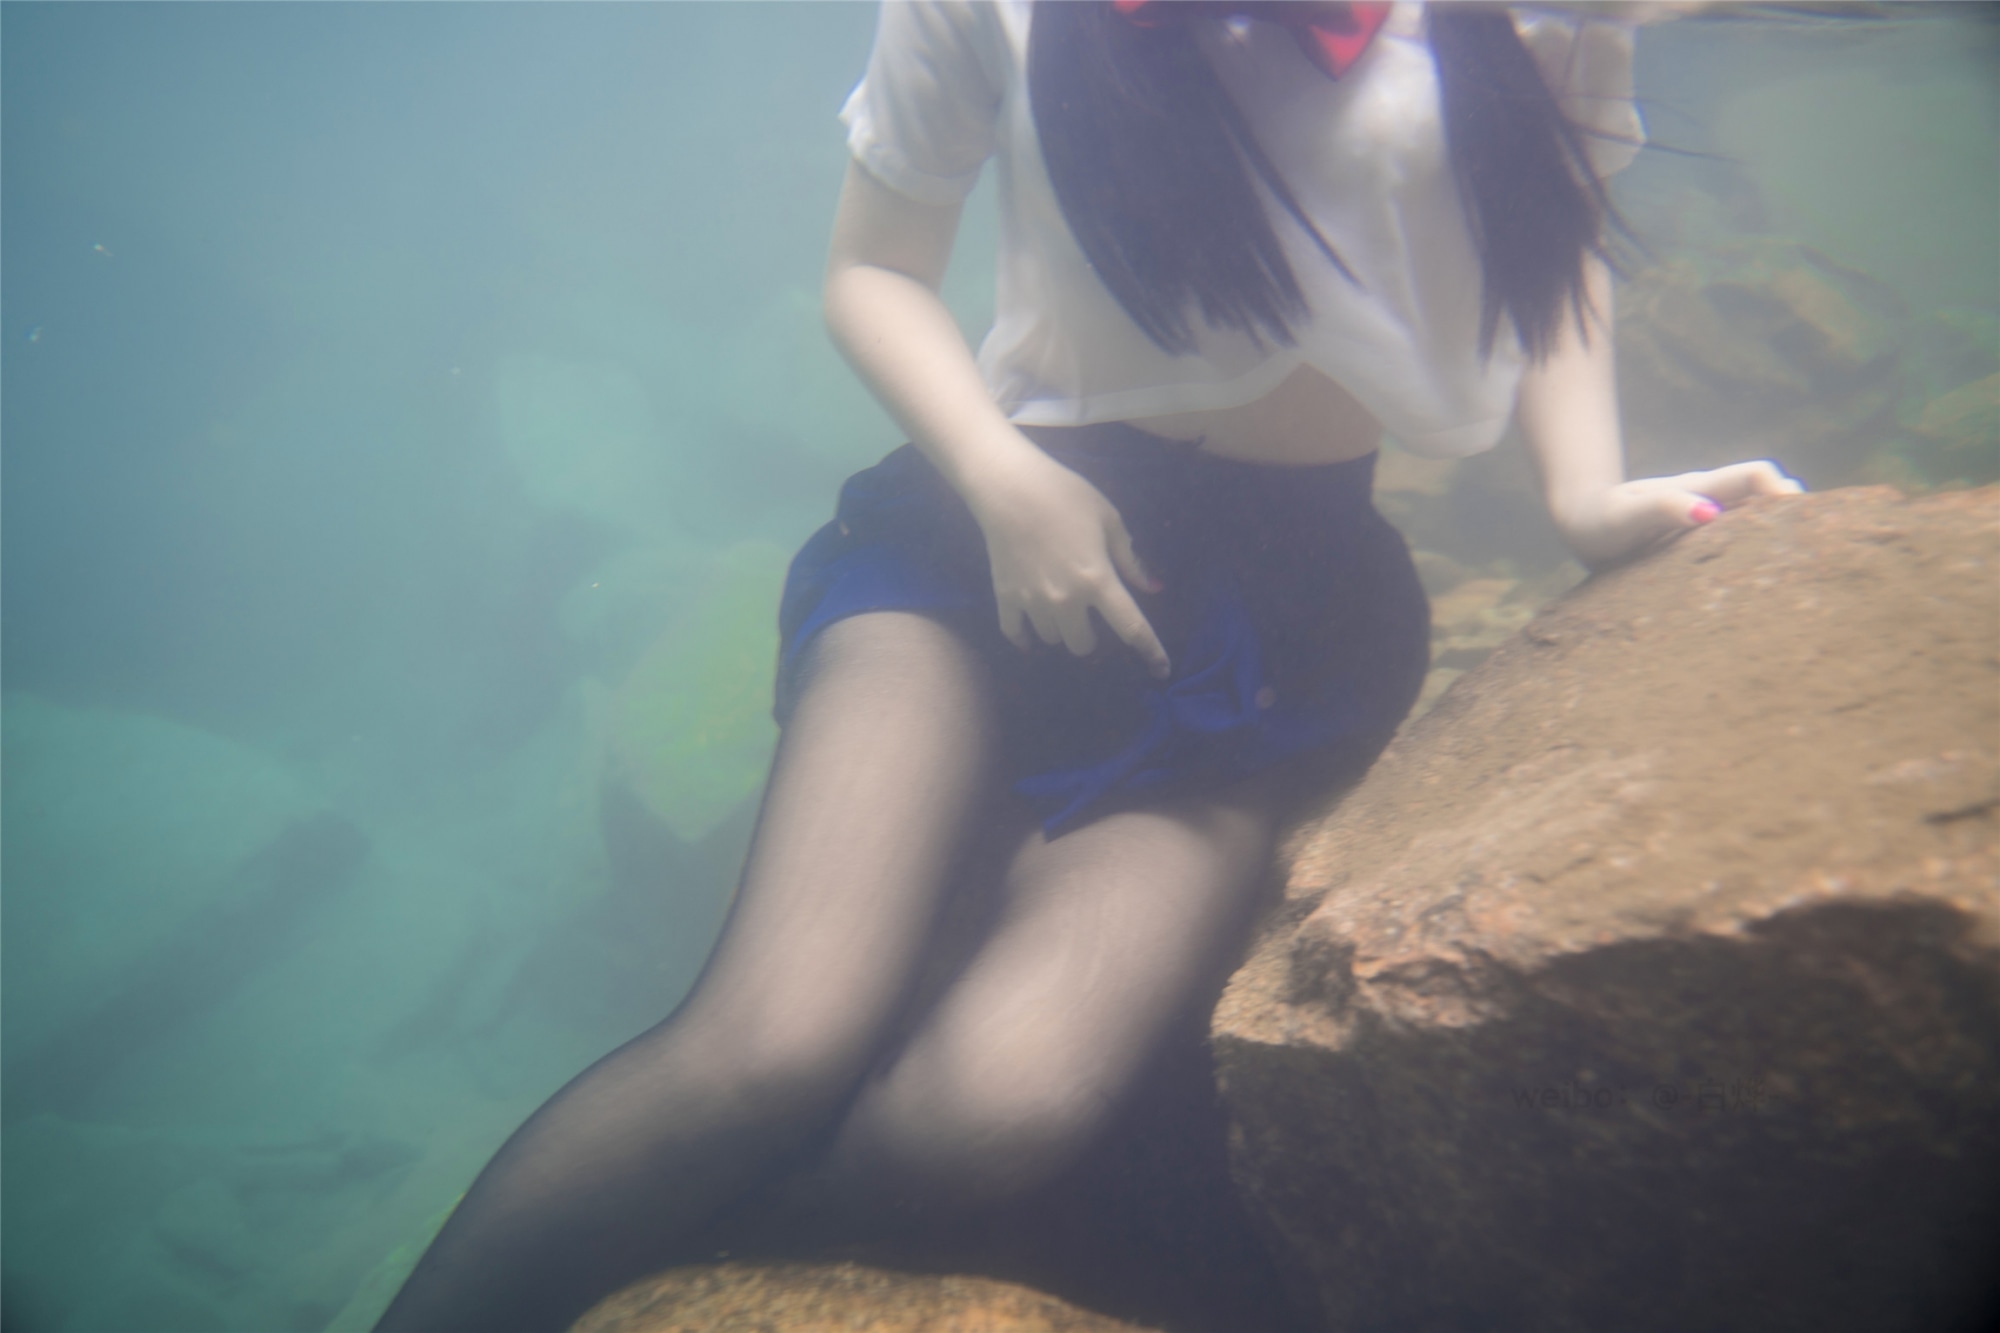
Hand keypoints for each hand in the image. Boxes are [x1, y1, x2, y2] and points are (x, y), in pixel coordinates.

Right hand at [964, 447, 1171, 677]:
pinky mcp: (1005, 597)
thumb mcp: (1109, 519)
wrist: (1008, 486)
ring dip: (1062, 630)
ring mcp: (1032, 602)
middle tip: (1090, 614)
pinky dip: (1025, 639)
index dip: (1151, 652)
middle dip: (1092, 637)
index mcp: (1097, 579)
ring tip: (1060, 608)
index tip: (1161, 670)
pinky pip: (1015, 634)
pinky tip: (1031, 634)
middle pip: (1083, 646)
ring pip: (1052, 640)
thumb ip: (1130, 559)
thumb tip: (1151, 588)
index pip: (1131, 628)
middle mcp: (1066, 600)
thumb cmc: (1065, 495)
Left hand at [1558, 459, 1804, 568]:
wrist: (1579, 521)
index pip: (1755, 476)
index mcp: (1698, 489)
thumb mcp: (1624, 516)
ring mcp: (1707, 520)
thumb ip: (1662, 508)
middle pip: (1767, 496)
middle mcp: (1710, 500)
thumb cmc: (1599, 518)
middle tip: (1820, 550)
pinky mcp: (1699, 543)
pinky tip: (1767, 585)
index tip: (1802, 524)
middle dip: (1796, 515)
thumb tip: (1708, 513)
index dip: (1784, 492)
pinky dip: (1758, 552)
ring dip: (1781, 534)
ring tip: (1803, 570)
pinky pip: (1739, 541)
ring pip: (1757, 519)